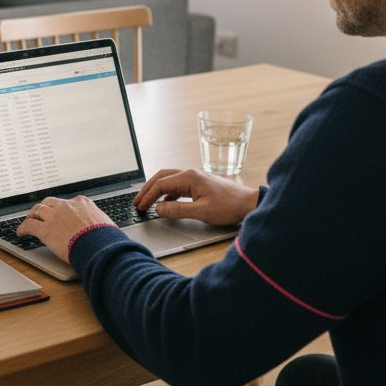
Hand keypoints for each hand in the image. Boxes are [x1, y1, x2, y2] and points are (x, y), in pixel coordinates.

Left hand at [15, 196, 112, 262]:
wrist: (100, 246)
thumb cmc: (106, 239)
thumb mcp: (106, 224)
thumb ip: (99, 223)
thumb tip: (104, 231)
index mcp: (82, 203)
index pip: (69, 202)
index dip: (62, 208)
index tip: (60, 212)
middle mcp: (67, 206)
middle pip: (49, 202)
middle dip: (44, 207)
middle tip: (40, 213)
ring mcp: (54, 216)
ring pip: (37, 211)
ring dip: (32, 215)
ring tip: (28, 220)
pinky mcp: (45, 230)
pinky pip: (29, 226)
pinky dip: (23, 228)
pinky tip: (20, 233)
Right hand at [133, 168, 259, 227]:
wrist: (248, 203)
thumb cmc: (229, 206)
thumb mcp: (201, 211)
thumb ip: (177, 210)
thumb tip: (158, 209)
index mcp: (189, 177)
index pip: (161, 184)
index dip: (147, 196)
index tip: (140, 206)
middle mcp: (190, 174)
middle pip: (161, 177)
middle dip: (147, 189)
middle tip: (137, 202)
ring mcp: (195, 178)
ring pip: (168, 180)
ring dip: (156, 190)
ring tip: (146, 201)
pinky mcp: (199, 184)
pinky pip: (177, 186)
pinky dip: (166, 193)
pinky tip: (164, 203)